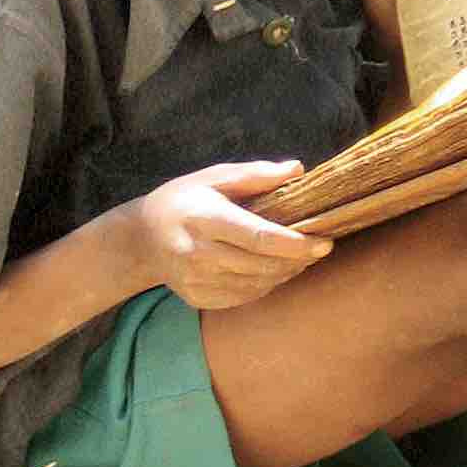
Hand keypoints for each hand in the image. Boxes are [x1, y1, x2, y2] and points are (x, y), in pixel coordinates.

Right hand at [134, 160, 330, 310]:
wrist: (141, 237)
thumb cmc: (184, 199)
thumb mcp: (213, 177)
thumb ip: (255, 175)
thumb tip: (297, 169)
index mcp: (205, 218)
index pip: (259, 237)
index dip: (295, 243)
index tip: (324, 242)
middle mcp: (199, 253)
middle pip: (262, 265)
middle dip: (298, 260)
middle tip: (321, 248)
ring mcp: (196, 280)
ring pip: (256, 285)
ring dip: (285, 273)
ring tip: (302, 258)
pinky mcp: (197, 297)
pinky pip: (243, 297)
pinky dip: (265, 285)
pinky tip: (275, 270)